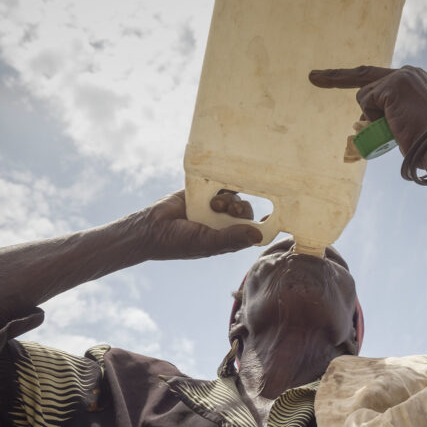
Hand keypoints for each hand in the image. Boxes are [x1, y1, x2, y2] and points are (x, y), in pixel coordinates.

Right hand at [142, 190, 261, 259]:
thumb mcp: (207, 242)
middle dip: (243, 209)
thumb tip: (257, 235)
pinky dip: (220, 185)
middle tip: (231, 208)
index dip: (266, 225)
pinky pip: (220, 183)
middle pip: (246, 212)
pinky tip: (213, 192)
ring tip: (213, 203)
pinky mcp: (204, 192)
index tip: (275, 217)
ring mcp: (214, 207)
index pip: (253, 232)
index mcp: (228, 238)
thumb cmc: (178, 242)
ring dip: (228, 199)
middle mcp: (224, 222)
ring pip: (235, 197)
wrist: (151, 226)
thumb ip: (231, 238)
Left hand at [308, 66, 426, 155]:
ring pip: (364, 96)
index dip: (355, 79)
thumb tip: (363, 124)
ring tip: (396, 129)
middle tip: (312, 77)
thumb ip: (390, 117)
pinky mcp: (390, 86)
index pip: (379, 78)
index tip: (334, 78)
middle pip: (363, 75)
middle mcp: (408, 72)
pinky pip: (366, 103)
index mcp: (415, 80)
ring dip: (372, 118)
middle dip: (335, 77)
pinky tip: (394, 124)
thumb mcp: (408, 126)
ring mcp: (399, 77)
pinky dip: (373, 118)